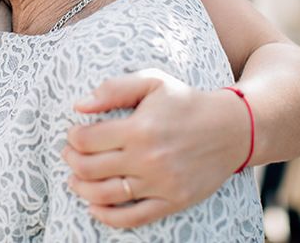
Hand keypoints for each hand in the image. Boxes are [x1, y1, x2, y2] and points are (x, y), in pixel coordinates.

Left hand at [63, 68, 249, 227]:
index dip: (72, 137)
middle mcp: (148, 159)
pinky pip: (133, 217)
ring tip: (74, 179)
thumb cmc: (185, 100)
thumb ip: (114, 89)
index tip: (72, 133)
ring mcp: (161, 184)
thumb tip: (79, 105)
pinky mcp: (173, 201)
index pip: (87, 140)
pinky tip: (94, 206)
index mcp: (139, 128)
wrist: (231, 128)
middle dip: (71, 161)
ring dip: (82, 189)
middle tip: (68, 154)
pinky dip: (107, 216)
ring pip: (106, 195)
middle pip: (91, 169)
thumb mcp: (151, 81)